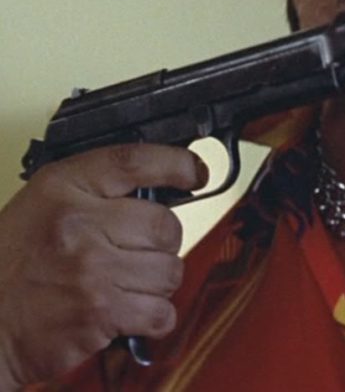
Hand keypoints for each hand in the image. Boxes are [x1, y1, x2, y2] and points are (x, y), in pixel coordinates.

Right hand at [0, 144, 206, 387]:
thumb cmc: (13, 262)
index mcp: (64, 188)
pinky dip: (155, 316)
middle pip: (166, 224)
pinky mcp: (101, 313)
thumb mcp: (45, 203)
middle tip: (134, 252)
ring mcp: (92, 270)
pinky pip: (161, 311)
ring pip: (170, 270)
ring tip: (125, 283)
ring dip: (157, 282)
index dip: (177, 163)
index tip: (195, 172)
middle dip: (161, 243)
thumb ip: (99, 189)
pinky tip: (130, 310)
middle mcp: (80, 224)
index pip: (135, 161)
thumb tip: (166, 183)